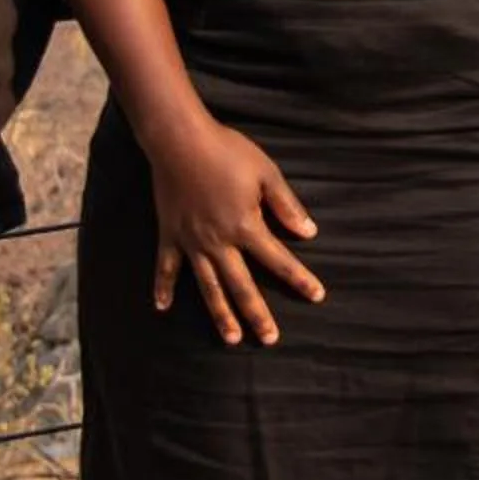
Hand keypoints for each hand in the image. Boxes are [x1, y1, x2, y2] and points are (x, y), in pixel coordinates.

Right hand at [144, 115, 322, 346]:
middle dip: (258, 314)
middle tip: (269, 339)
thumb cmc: (227, 151)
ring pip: (208, 286)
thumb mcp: (266, 173)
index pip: (279, 260)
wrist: (179, 140)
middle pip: (242, 286)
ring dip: (220, 314)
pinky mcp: (169, 235)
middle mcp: (219, 242)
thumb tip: (309, 233)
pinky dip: (162, 287)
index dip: (299, 278)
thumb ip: (287, 205)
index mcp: (246, 226)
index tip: (317, 296)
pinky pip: (166, 267)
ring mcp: (191, 242)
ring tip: (230, 339)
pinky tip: (162, 308)